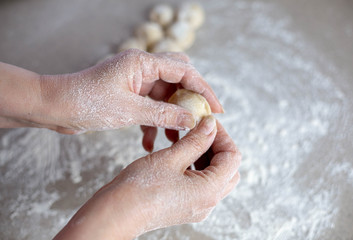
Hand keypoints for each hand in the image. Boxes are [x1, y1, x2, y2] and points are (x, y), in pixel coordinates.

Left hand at [38, 49, 222, 133]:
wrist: (55, 108)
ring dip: (172, 116)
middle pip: (178, 80)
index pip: (183, 71)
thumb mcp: (130, 110)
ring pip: (165, 97)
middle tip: (201, 119)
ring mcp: (135, 82)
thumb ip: (164, 114)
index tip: (216, 109)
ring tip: (177, 138)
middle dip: (191, 100)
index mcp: (142, 62)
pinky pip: (150, 107)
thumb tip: (192, 119)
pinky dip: (154, 123)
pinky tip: (150, 142)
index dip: (203, 90)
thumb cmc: (86, 102)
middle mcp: (141, 69)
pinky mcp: (129, 95)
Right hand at [54, 117, 240, 239]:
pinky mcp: (185, 204)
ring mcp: (197, 205)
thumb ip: (196, 140)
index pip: (232, 157)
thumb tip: (211, 125)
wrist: (116, 212)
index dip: (222, 135)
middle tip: (201, 130)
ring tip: (188, 138)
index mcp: (209, 190)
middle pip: (227, 168)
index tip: (208, 121)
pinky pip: (200, 182)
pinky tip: (180, 152)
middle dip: (217, 145)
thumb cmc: (140, 189)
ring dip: (206, 155)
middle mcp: (207, 202)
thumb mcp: (171, 158)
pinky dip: (196, 165)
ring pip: (214, 175)